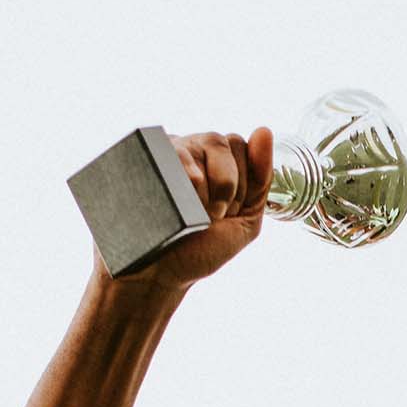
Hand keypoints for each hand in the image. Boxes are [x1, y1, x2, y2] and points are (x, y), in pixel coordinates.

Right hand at [104, 128, 273, 287]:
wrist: (157, 276)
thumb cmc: (199, 250)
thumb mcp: (244, 221)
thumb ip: (262, 180)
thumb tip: (264, 130)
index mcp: (215, 161)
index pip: (240, 145)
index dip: (241, 183)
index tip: (227, 214)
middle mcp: (188, 150)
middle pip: (221, 141)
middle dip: (226, 187)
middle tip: (210, 217)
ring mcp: (163, 154)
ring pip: (198, 146)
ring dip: (205, 188)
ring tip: (194, 214)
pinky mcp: (141, 162)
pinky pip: (170, 154)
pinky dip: (184, 180)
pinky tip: (179, 202)